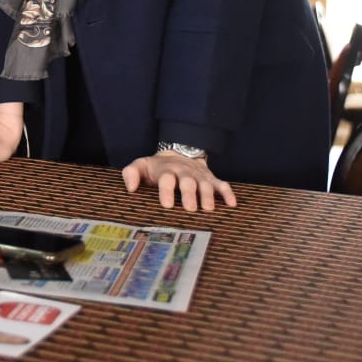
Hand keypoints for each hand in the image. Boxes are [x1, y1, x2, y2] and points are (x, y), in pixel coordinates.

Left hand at [121, 152, 236, 211]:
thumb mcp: (142, 165)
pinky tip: (232, 204)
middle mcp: (185, 173)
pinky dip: (228, 193)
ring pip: (205, 185)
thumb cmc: (158, 167)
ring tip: (208, 209)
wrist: (180, 152)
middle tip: (190, 208)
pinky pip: (222, 185)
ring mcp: (200, 176)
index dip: (166, 190)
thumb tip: (130, 188)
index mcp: (167, 171)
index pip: (166, 179)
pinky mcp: (212, 179)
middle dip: (189, 195)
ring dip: (207, 196)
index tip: (166, 204)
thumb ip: (131, 173)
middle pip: (188, 183)